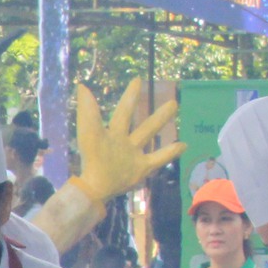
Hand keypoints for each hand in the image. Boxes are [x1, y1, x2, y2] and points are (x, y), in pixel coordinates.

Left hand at [32, 79, 182, 250]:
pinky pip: (159, 158)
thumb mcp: (90, 133)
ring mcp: (134, 155)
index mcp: (114, 132)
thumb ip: (88, 112)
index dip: (130, 95)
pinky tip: (185, 145)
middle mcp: (125, 142)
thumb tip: (82, 86)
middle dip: (154, 111)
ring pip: (150, 135)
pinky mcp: (141, 169)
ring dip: (162, 121)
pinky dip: (171, 152)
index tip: (137, 79)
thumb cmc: (92, 160)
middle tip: (169, 99)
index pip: (124, 110)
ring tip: (174, 107)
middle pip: (143, 123)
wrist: (95, 187)